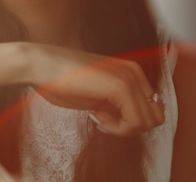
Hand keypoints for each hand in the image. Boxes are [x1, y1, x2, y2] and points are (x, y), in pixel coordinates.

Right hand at [31, 44, 164, 136]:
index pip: (149, 108)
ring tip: (99, 118)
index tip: (104, 117)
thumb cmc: (60, 79)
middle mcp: (134, 72)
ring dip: (124, 128)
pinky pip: (136, 122)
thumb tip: (126, 121)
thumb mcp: (95, 95)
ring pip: (149, 121)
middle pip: (154, 116)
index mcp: (130, 72)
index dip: (128, 121)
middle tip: (104, 120)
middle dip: (130, 126)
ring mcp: (129, 78)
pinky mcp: (121, 87)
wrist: (41, 65)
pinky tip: (98, 118)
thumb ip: (114, 104)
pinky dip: (118, 129)